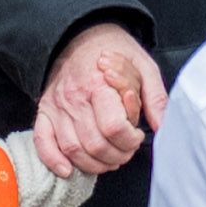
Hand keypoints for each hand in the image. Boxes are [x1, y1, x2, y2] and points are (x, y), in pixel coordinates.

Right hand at [35, 20, 164, 172]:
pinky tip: (68, 170)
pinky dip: (53, 160)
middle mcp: (75, 98)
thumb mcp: (144, 66)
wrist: (81, 36)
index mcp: (100, 84)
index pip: (114, 127)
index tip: (136, 136)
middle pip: (95, 144)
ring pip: (73, 149)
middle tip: (125, 151)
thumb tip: (163, 126)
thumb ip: (155, 97)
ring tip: (108, 159)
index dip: (130, 141)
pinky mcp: (45, 112)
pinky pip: (42, 141)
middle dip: (116, 156)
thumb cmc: (115, 52)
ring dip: (94, 164)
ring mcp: (57, 107)